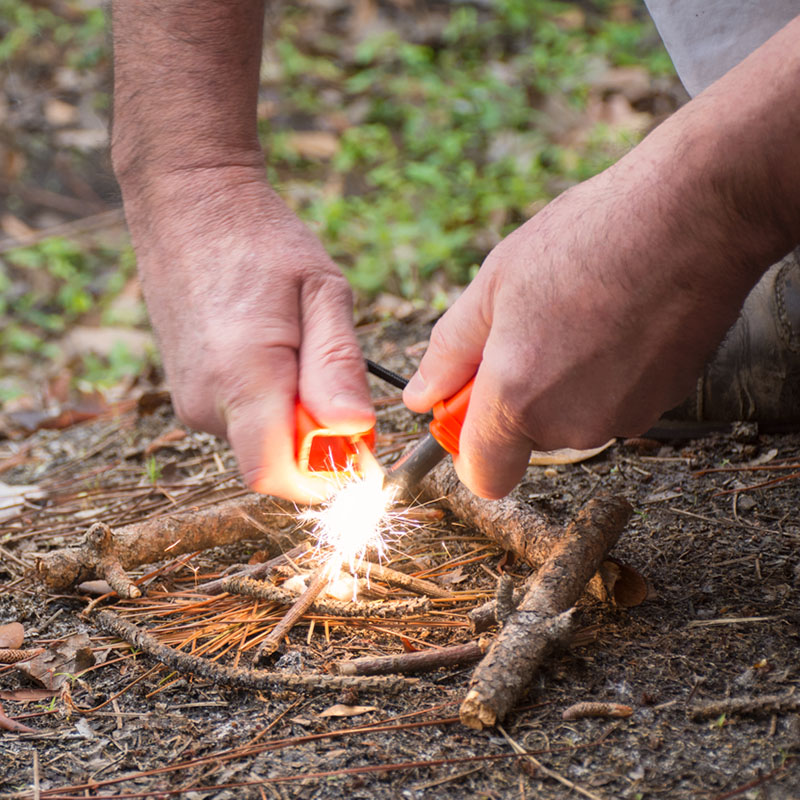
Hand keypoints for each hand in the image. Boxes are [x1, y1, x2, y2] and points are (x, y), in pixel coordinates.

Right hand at [124, 167, 373, 502]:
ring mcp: (189, 399)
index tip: (360, 449)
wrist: (189, 204)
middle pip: (273, 464)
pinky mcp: (187, 391)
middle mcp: (205, 401)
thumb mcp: (322, 291)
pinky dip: (270, 407)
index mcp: (243, 378)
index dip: (324, 477)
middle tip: (338, 385)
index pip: (277, 474)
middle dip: (317, 445)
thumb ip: (337, 366)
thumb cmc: (261, 240)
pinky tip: (278, 354)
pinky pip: (240, 422)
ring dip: (294, 421)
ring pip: (258, 442)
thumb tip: (355, 431)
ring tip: (302, 352)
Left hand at [404, 161, 758, 498]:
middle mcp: (570, 424)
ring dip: (564, 383)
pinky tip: (615, 322)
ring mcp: (623, 418)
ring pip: (571, 420)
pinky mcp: (663, 404)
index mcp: (517, 398)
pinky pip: (613, 403)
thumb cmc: (589, 238)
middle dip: (517, 397)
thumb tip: (421, 397)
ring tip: (578, 315)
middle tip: (529, 330)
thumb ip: (450, 353)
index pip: (484, 476)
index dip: (470, 449)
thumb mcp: (493, 284)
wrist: (693, 213)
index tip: (470, 409)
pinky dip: (607, 376)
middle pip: (526, 439)